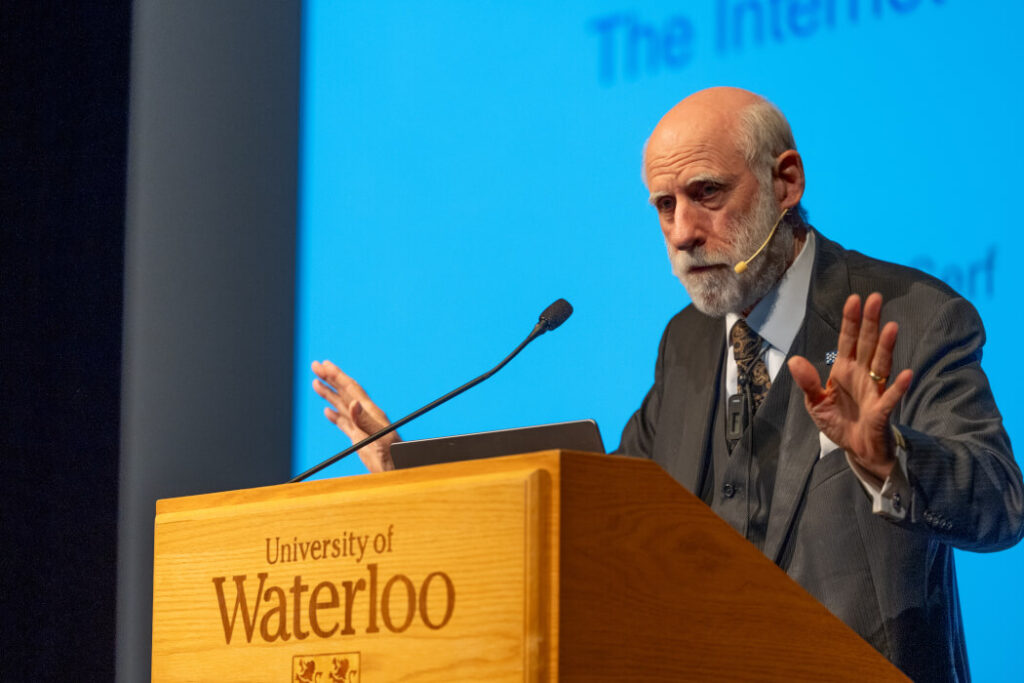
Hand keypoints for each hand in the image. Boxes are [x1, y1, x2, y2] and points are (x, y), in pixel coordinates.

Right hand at [311, 360, 397, 472]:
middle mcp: (365, 416)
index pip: (351, 389)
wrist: (398, 471)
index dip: (337, 375)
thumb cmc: (393, 455)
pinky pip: (344, 424)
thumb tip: (353, 403)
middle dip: (330, 378)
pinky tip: (327, 412)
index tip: (324, 364)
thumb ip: (365, 421)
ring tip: (316, 383)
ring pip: (342, 405)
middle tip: (315, 365)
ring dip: (329, 393)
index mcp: (370, 412)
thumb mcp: (379, 437)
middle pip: (345, 392)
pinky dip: (334, 416)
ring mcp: (361, 427)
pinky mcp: (359, 439)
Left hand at [787, 293, 912, 482]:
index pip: (848, 341)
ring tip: (892, 327)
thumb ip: (807, 383)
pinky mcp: (882, 411)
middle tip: (875, 298)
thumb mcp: (815, 404)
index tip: (854, 299)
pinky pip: (890, 398)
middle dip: (870, 322)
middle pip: (868, 344)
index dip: (850, 321)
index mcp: (844, 371)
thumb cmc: (839, 422)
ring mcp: (874, 391)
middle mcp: (861, 376)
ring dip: (887, 347)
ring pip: (881, 365)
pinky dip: (898, 387)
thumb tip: (794, 360)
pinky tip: (905, 374)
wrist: (858, 451)